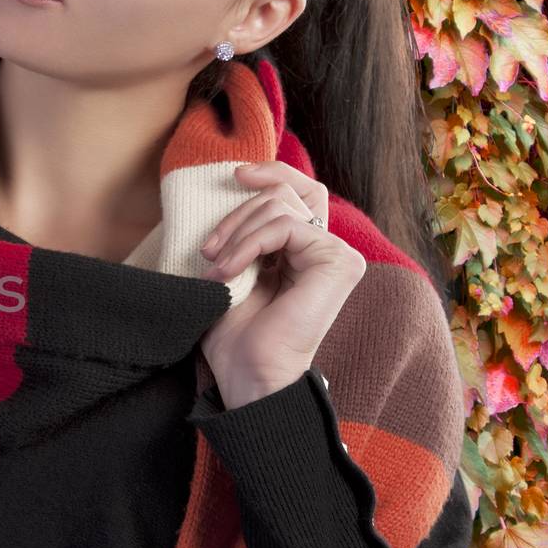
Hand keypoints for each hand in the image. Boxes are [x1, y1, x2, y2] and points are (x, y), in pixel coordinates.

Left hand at [198, 161, 365, 409]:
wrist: (247, 374)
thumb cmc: (235, 333)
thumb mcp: (233, 268)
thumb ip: (246, 231)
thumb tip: (237, 182)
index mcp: (305, 250)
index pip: (297, 191)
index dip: (270, 173)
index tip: (234, 176)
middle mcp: (328, 249)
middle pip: (286, 192)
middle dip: (237, 213)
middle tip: (209, 250)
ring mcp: (338, 255)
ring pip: (280, 205)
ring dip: (236, 234)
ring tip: (217, 268)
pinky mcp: (338, 262)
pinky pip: (285, 226)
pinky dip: (248, 244)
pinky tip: (230, 271)